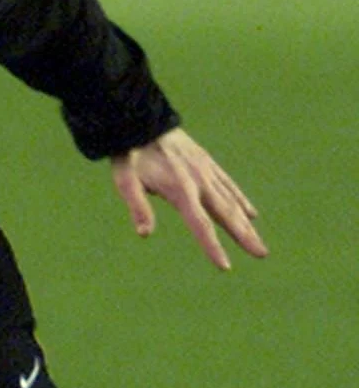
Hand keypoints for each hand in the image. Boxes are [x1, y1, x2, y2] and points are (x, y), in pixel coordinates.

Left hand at [109, 128, 265, 269]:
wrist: (141, 121)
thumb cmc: (129, 154)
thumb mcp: (125, 181)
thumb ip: (138, 206)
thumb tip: (144, 233)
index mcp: (181, 190)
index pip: (200, 225)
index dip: (212, 247)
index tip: (225, 267)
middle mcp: (200, 182)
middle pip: (225, 215)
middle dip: (244, 236)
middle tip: (262, 254)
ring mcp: (206, 171)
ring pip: (232, 202)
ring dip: (246, 224)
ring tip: (259, 244)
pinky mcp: (207, 163)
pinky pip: (228, 185)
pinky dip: (241, 200)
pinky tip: (251, 213)